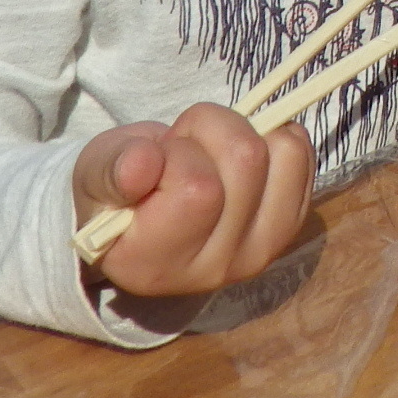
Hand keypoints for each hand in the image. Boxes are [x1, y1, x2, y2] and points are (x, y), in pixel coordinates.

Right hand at [70, 102, 313, 297]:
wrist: (147, 219)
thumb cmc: (116, 193)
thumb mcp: (94, 177)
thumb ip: (110, 171)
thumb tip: (141, 164)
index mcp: (155, 264)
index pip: (198, 190)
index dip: (177, 153)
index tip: (154, 159)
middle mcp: (216, 268)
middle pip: (247, 160)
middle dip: (209, 129)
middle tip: (181, 147)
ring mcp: (262, 251)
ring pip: (283, 152)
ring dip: (243, 130)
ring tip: (207, 152)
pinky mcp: (291, 228)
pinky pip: (302, 155)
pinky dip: (274, 136)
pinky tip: (237, 158)